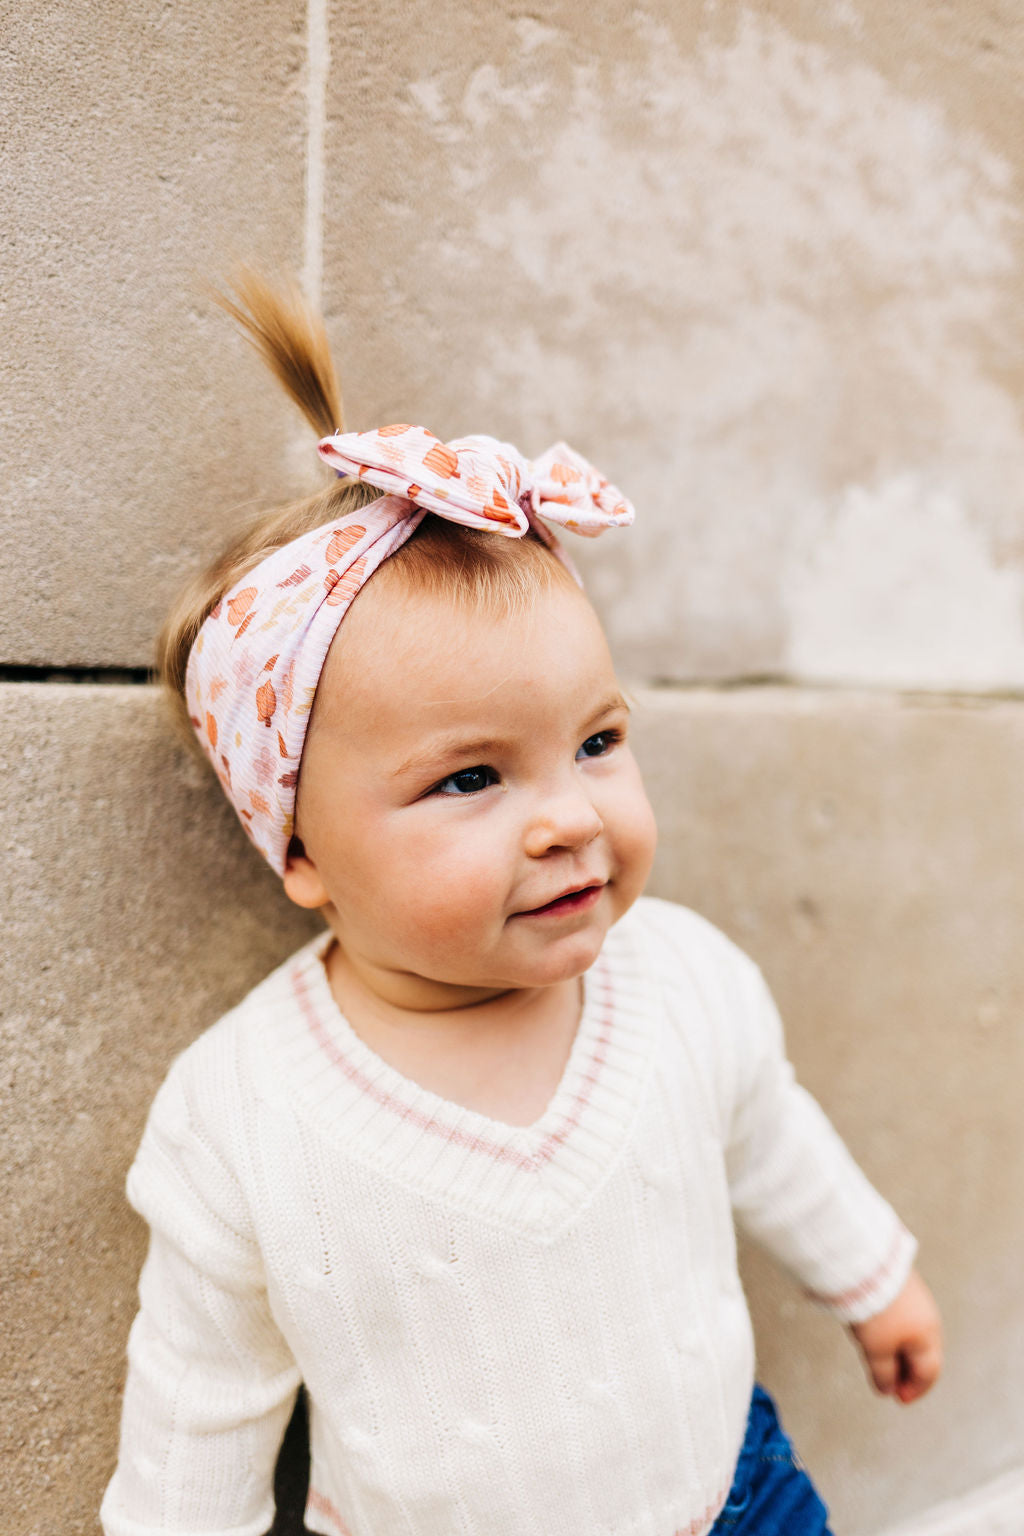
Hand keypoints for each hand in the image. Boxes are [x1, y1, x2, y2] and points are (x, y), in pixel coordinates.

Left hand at [848, 1267, 942, 1403]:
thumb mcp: (877, 1350)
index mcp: (929, 1336)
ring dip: (898, 1352)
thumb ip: (883, 1374)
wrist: (865, 1265)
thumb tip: (887, 1390)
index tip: (897, 1399)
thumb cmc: (875, 1309)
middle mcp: (928, 1317)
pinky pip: (902, 1317)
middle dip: (907, 1371)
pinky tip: (876, 1332)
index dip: (914, 1390)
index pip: (929, 1372)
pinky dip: (893, 1332)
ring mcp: (916, 1299)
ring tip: (879, 1359)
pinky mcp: (902, 1286)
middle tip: (889, 1383)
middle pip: (923, 1353)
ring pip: (911, 1334)